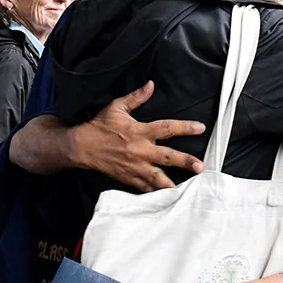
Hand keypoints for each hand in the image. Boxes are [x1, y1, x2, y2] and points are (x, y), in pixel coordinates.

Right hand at [69, 80, 205, 191]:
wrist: (82, 147)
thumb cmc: (100, 126)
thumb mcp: (117, 107)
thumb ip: (136, 97)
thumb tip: (151, 84)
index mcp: (140, 131)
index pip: (167, 128)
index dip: (185, 127)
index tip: (201, 128)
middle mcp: (140, 150)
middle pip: (167, 157)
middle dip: (185, 162)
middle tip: (200, 167)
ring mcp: (135, 167)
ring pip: (158, 177)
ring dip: (173, 183)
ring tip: (188, 190)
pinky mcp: (129, 178)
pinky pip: (146, 188)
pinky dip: (157, 193)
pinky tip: (169, 198)